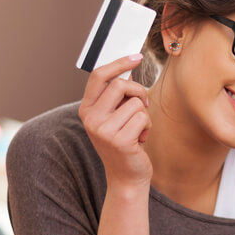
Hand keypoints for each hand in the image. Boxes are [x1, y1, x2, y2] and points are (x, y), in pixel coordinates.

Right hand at [78, 54, 152, 190]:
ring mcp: (103, 131)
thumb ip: (117, 96)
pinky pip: (143, 117)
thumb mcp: (115, 118)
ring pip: (135, 102)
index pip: (99, 76)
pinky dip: (147, 126)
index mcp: (86, 110)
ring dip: (144, 114)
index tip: (136, 56)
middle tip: (143, 103)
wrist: (126, 178)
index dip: (119, 63)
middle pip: (119, 85)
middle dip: (138, 91)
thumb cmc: (124, 144)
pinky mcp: (120, 141)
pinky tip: (140, 140)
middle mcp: (91, 119)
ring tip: (138, 130)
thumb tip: (128, 68)